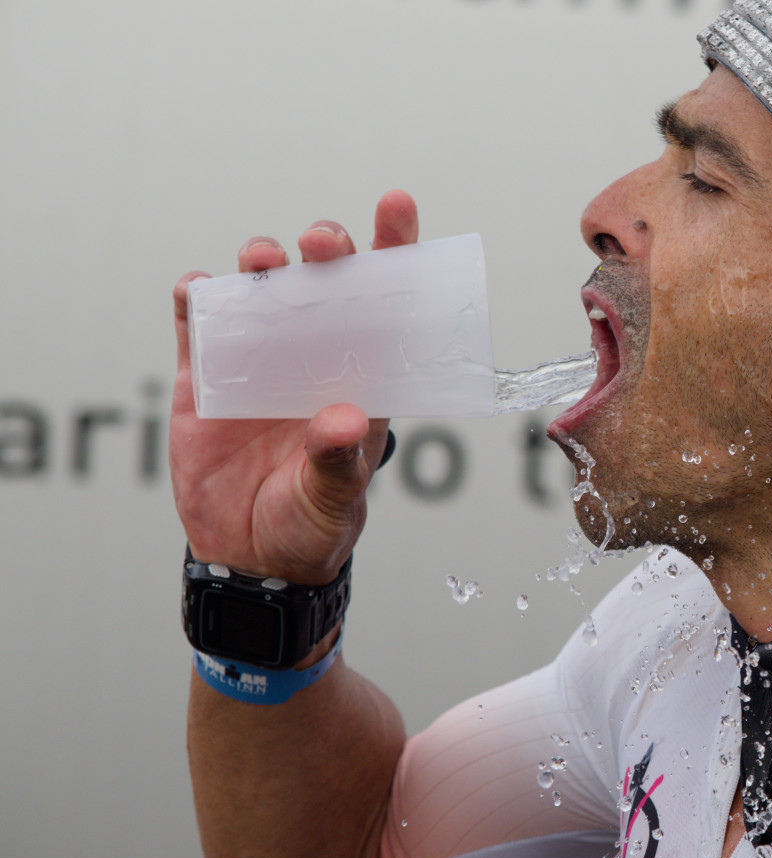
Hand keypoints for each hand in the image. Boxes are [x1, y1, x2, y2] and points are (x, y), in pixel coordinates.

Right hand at [169, 190, 418, 584]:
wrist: (248, 559)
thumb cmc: (308, 527)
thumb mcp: (331, 500)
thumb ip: (335, 461)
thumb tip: (341, 419)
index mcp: (362, 377)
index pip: (385, 303)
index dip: (393, 248)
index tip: (395, 204)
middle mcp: (315, 358)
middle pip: (324, 281)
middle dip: (325, 248)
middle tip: (321, 245)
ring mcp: (258, 363)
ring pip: (260, 289)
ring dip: (261, 263)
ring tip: (263, 262)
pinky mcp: (203, 378)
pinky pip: (197, 323)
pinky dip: (197, 297)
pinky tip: (199, 290)